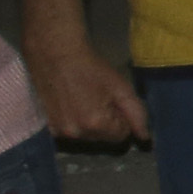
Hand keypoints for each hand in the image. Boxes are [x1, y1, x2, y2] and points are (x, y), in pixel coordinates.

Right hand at [25, 39, 145, 148]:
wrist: (55, 55)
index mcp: (96, 124)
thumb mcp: (121, 87)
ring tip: (84, 100)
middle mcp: (76, 133)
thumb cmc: (91, 68)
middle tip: (99, 98)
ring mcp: (58, 132)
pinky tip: (72, 105)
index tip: (113, 101)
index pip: (121, 136)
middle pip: (103, 138)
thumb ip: (137, 114)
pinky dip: (75, 123)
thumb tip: (144, 137)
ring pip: (87, 137)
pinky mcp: (47, 127)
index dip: (122, 119)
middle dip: (107, 122)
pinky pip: (71, 133)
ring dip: (91, 124)